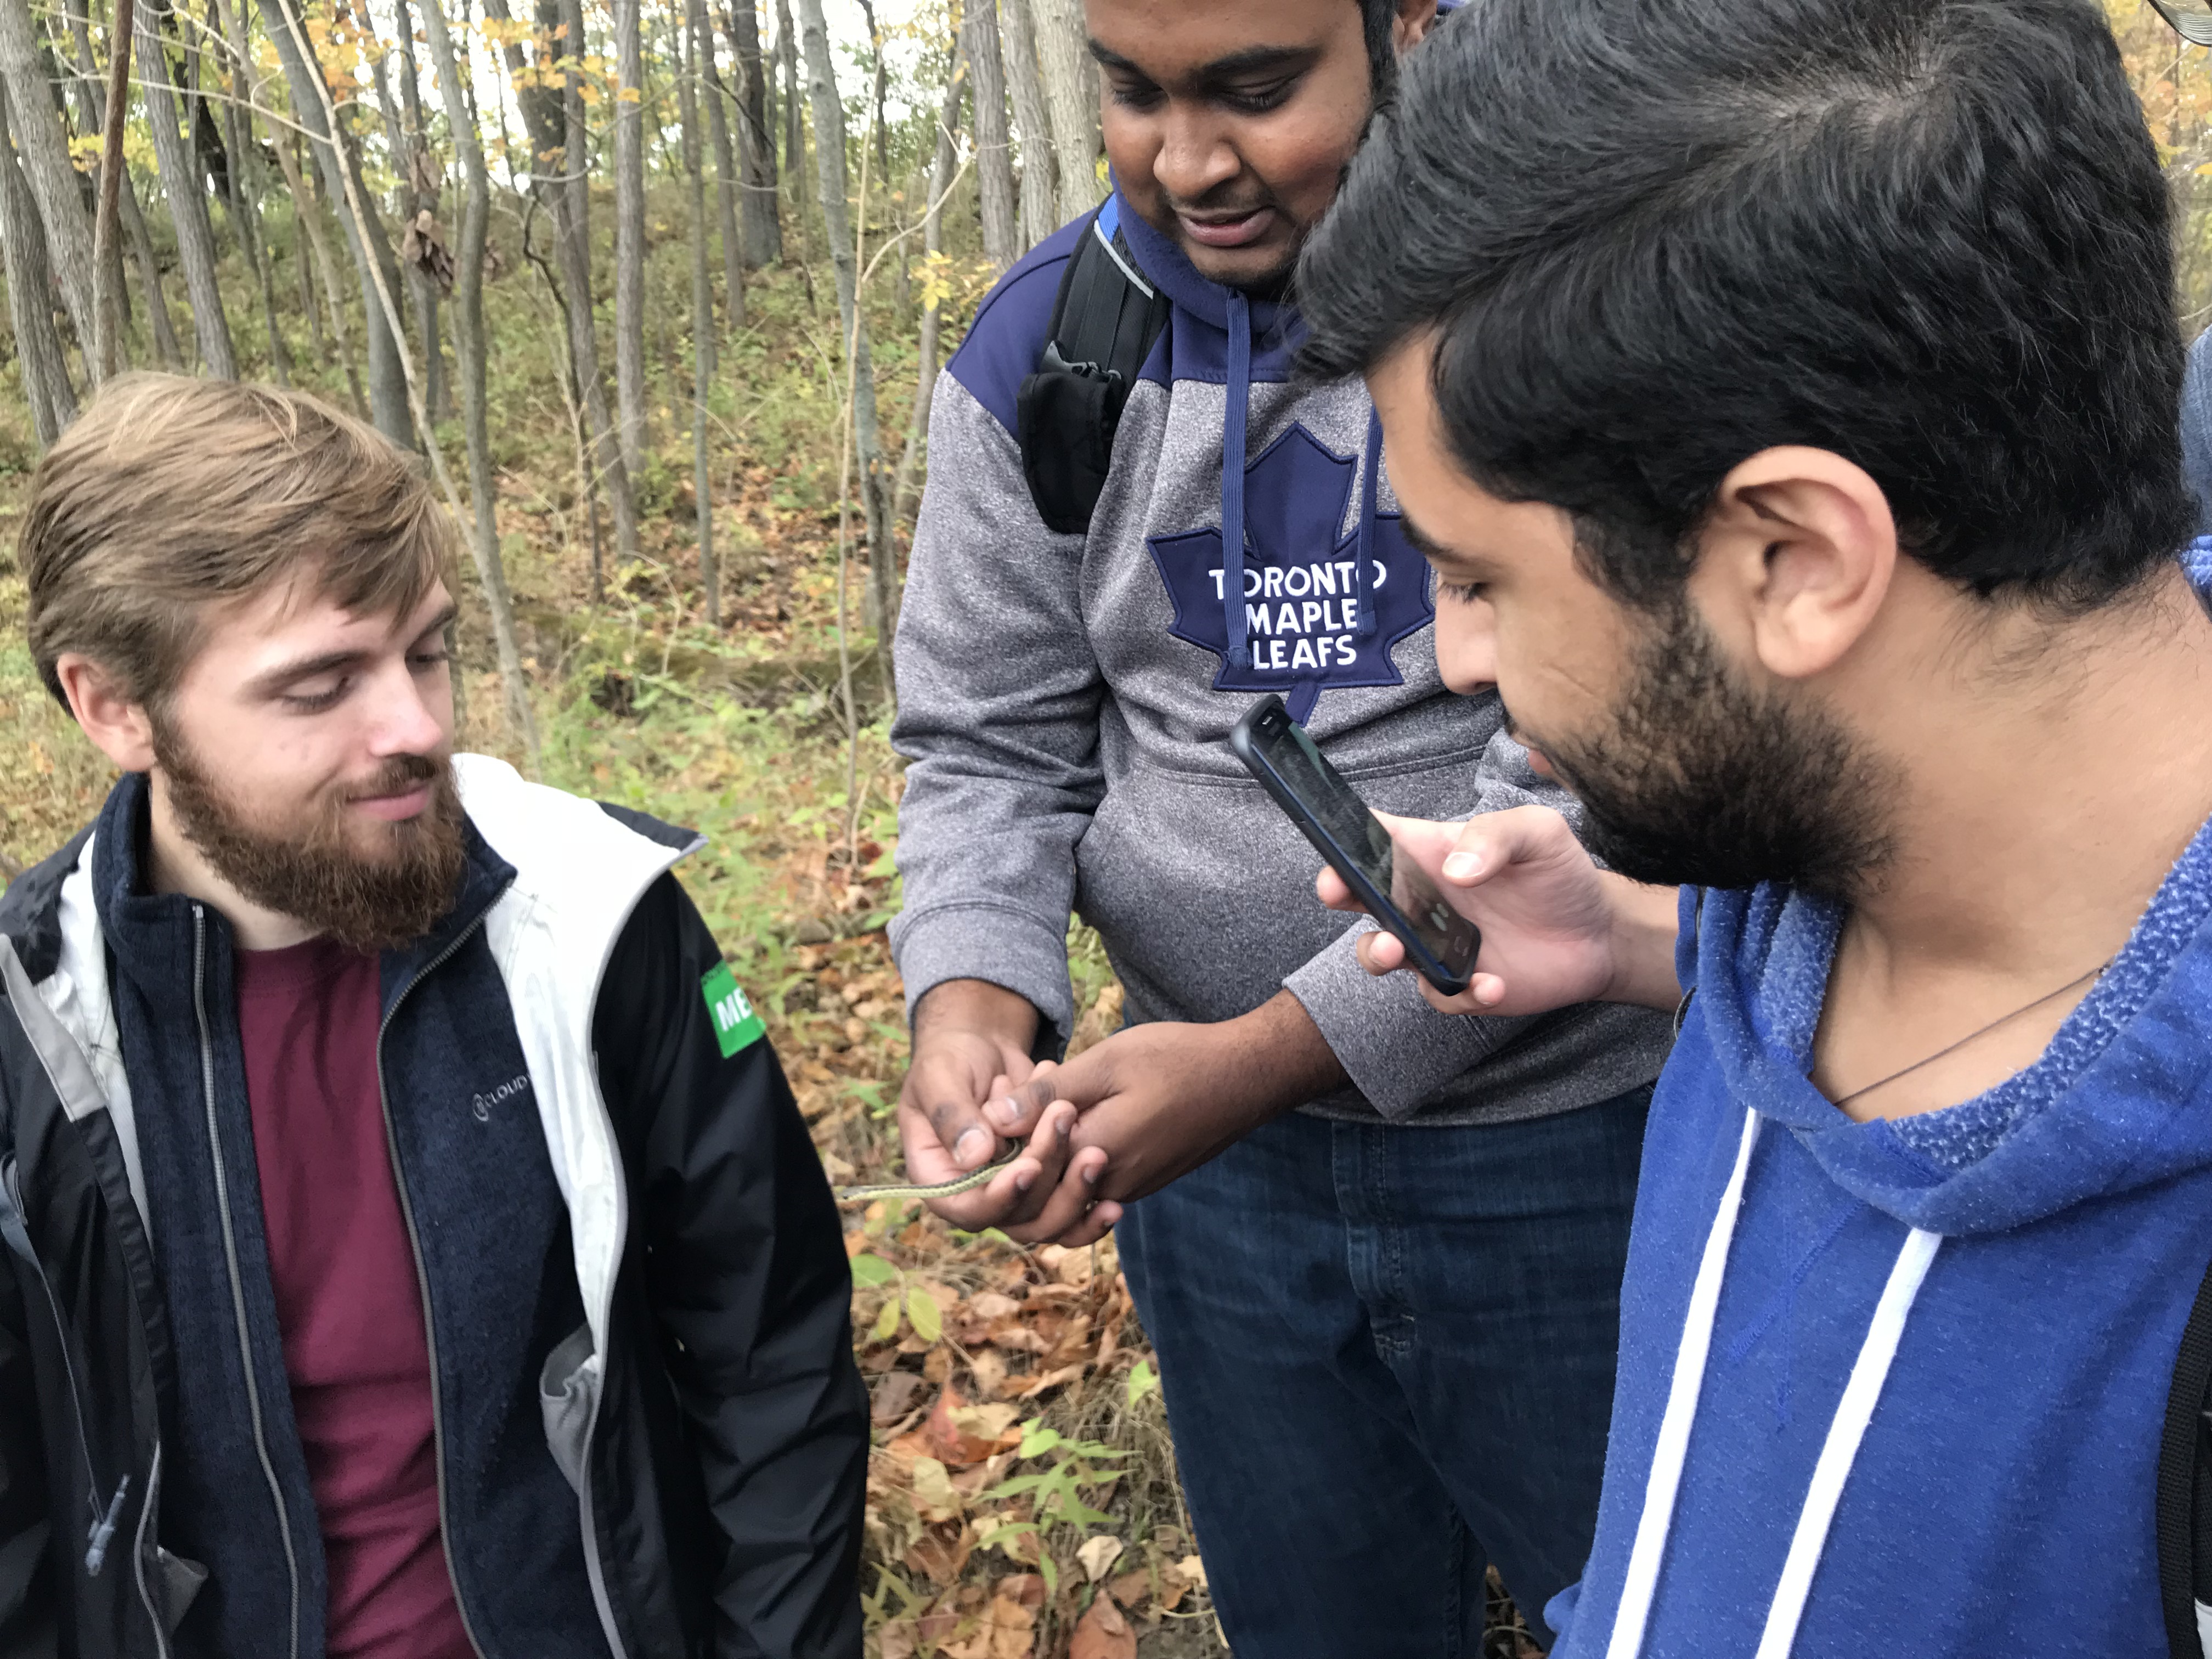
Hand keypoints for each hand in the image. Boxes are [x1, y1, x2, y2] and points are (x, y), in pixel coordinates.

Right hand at [894, 980, 1078, 1231]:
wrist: (982, 1046)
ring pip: (1047, 1218)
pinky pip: (1068, 1206)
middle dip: (1047, 1178)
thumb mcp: (941, 1077)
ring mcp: (1013, 1191)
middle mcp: (976, 1195)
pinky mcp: (1044, 1180)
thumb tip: (976, 1157)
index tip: (1029, 1166)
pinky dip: (1089, 1197)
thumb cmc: (950, 1058)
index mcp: (940, 1178)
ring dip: (1074, 1191)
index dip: (999, 1197)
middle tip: (1065, 1123)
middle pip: (1016, 1217)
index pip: (967, 1208)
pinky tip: (1114, 1202)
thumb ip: (952, 1115)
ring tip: (1097, 1153)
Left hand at [992, 991, 1343, 1246]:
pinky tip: (1063, 1125)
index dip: (996, 1147)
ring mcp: (1127, 1189)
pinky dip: (1065, 1168)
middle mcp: (1109, 1186)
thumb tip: (992, 1120)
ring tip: (1031, 1115)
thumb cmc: (1178, 1060)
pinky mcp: (1139, 1183)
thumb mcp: (1106, 1062)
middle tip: (1002, 1109)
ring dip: (1038, 1167)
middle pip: (1034, 1206)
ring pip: (1060, 1204)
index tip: (992, 1098)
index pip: (1022, 1177)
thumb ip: (1047, 1094)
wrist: (1246, 1077)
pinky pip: (1087, 1195)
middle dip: (1010, 1165)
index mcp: (1095, 1155)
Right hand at [1317, 805, 1682, 1015]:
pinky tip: (1494, 983)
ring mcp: (1434, 945)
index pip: (1376, 836)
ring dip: (1377, 952)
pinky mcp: (1457, 985)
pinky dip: (1461, 993)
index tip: (1335, 840)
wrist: (1599, 934)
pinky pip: (1438, 994)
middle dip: (1336, 890)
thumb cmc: (1560, 874)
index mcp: (1431, 851)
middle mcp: (1422, 898)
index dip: (1346, 835)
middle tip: (1337, 892)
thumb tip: (1455, 870)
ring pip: (1379, 952)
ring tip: (1397, 951)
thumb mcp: (1539, 834)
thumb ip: (1495, 836)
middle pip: (1358, 893)